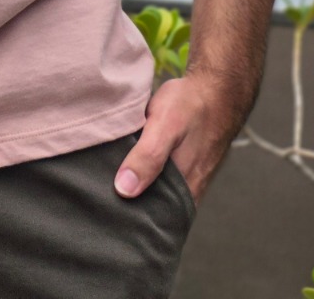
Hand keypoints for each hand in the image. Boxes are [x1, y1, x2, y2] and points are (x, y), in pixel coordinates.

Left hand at [112, 71, 244, 209]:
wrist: (216, 92)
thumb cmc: (190, 106)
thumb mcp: (165, 125)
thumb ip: (148, 156)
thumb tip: (124, 190)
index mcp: (183, 191)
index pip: (151, 222)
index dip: (126, 219)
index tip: (101, 209)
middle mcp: (185, 193)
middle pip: (150, 211)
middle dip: (125, 207)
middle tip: (97, 195)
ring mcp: (184, 182)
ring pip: (152, 195)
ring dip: (133, 189)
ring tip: (104, 180)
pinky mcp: (180, 169)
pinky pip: (158, 181)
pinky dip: (141, 175)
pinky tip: (123, 164)